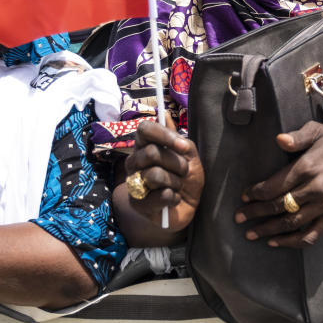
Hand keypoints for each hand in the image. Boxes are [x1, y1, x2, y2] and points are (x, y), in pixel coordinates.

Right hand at [123, 117, 202, 231]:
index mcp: (145, 145)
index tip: (183, 146)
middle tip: (184, 171)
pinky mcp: (137, 204)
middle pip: (152, 153)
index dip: (164, 135)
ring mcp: (133, 182)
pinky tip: (172, 199)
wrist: (186, 207)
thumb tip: (165, 115)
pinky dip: (174, 198)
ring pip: (155, 175)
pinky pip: (161, 196)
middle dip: (176, 163)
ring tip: (177, 186)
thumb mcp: (190, 156)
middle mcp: (134, 162)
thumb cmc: (186, 178)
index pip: (144, 129)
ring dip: (176, 182)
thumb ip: (179, 139)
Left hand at [235, 121, 322, 247]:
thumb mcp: (318, 131)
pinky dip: (291, 241)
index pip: (274, 185)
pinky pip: (310, 235)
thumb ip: (297, 136)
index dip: (256, 193)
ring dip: (268, 230)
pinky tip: (275, 242)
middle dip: (256, 213)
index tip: (244, 196)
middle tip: (239, 217)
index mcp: (307, 167)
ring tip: (251, 233)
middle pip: (278, 205)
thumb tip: (279, 140)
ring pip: (291, 222)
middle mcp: (314, 188)